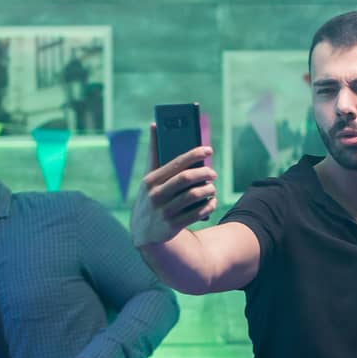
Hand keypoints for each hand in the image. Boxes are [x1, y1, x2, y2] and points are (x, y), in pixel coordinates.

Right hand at [130, 128, 217, 246]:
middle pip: (186, 179)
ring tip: (212, 187)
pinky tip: (212, 202)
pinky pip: (197, 213)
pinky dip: (208, 206)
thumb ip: (154, 153)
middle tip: (213, 173)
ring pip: (193, 196)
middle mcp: (156, 195)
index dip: (194, 155)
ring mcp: (164, 212)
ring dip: (208, 190)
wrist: (143, 232)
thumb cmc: (151, 197)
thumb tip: (155, 125)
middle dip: (204, 173)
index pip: (176, 163)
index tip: (209, 150)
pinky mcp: (172, 226)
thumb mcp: (149, 177)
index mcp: (150, 181)